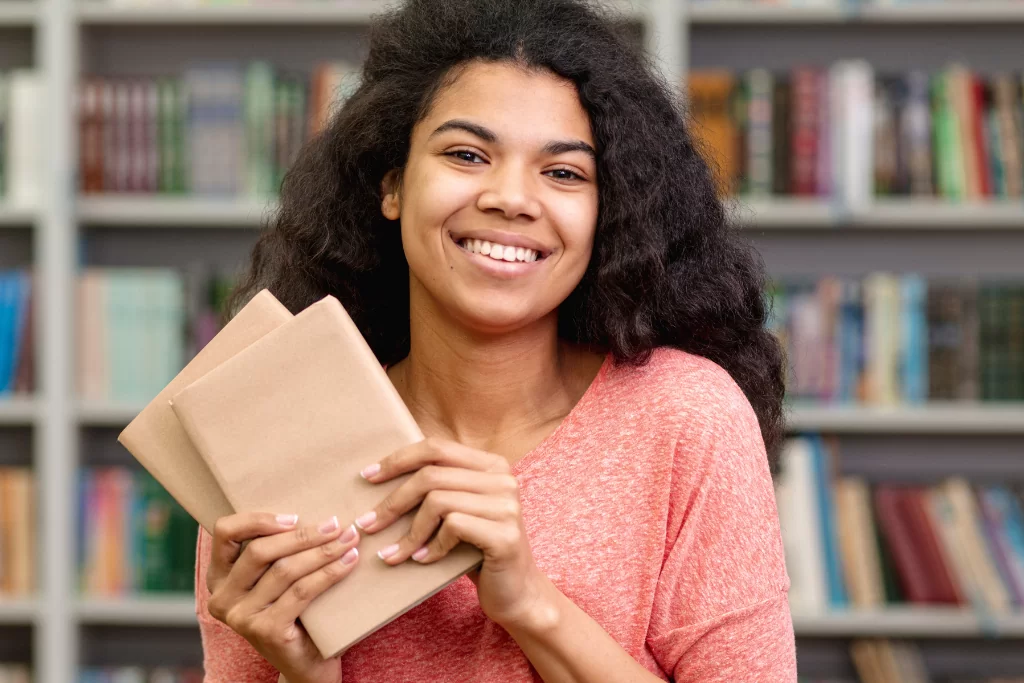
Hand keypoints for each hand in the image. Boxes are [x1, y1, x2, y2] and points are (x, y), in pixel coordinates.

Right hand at [205, 512, 360, 682]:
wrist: (307, 665)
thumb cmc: (296, 612)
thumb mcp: (277, 579)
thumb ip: (277, 551)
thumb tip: (311, 508)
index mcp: (219, 577)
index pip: (224, 532)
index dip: (258, 519)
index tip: (295, 517)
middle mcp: (222, 598)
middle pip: (260, 550)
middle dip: (303, 534)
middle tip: (337, 524)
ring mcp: (241, 617)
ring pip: (285, 570)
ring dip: (322, 551)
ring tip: (349, 540)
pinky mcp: (266, 631)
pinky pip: (302, 591)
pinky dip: (330, 572)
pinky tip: (349, 562)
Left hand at [353, 437, 553, 629]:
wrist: (516, 593)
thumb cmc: (477, 550)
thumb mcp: (459, 510)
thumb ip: (438, 487)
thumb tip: (380, 472)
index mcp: (492, 465)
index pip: (436, 448)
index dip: (398, 460)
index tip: (368, 478)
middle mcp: (503, 479)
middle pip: (431, 475)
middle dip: (392, 501)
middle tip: (367, 524)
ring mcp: (507, 506)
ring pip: (437, 501)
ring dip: (408, 532)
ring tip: (393, 553)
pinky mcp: (505, 534)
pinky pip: (452, 527)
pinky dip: (431, 547)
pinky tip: (424, 560)